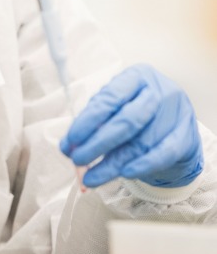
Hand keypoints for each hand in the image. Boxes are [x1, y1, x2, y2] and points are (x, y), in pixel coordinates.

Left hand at [60, 64, 203, 188]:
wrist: (174, 119)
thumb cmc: (136, 108)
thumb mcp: (114, 106)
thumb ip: (91, 122)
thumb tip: (67, 146)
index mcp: (136, 76)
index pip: (110, 98)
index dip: (88, 121)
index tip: (71, 140)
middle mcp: (158, 91)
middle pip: (126, 122)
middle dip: (98, 144)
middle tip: (77, 160)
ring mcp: (176, 114)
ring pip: (141, 143)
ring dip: (112, 164)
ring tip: (91, 176)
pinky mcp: (186, 137)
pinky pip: (162, 155)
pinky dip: (140, 166)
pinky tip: (122, 174)